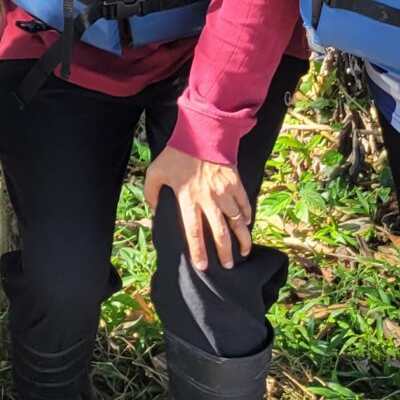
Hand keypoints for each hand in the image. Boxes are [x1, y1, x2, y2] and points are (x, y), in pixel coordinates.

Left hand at [143, 145, 252, 269]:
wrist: (200, 132)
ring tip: (244, 252)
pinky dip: (247, 217)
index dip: (198, 251)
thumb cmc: (175, 154)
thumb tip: (154, 212)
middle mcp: (208, 199)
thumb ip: (151, 194)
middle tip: (228, 265)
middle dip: (225, 252)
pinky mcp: (235, 183)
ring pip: (237, 222)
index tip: (203, 266)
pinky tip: (247, 225)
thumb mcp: (155, 172)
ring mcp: (224, 191)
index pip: (193, 231)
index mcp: (187, 198)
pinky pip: (245, 204)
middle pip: (219, 232)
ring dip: (242, 239)